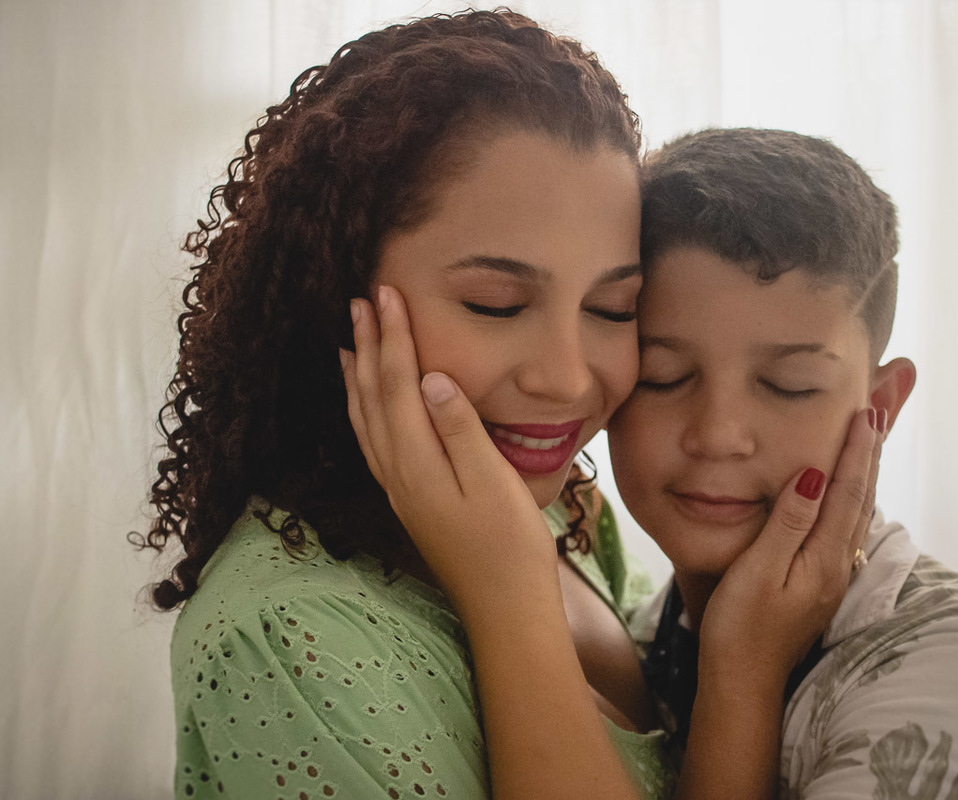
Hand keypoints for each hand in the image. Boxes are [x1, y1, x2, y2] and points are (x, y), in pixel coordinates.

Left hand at [340, 286, 557, 613]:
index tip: (387, 293)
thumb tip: (432, 378)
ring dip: (359, 375)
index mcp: (418, 463)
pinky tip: (367, 403)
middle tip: (364, 298)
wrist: (504, 608)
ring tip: (352, 338)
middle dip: (370, 345)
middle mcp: (398, 473)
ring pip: (366, 420)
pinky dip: (363, 411)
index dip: (393, 337)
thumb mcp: (495, 483)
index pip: (398, 385)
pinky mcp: (409, 500)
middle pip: (374, 397)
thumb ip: (461, 430)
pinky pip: (373, 442)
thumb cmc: (510, 547)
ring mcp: (399, 490)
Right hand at [697, 406, 884, 694]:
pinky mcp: (818, 588)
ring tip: (867, 444)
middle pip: (861, 500)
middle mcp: (836, 568)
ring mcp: (830, 580)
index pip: (847, 492)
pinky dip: (849, 500)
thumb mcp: (758, 571)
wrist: (742, 683)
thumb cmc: (739, 628)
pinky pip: (843, 530)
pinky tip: (844, 496)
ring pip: (855, 516)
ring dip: (863, 476)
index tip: (863, 413)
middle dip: (868, 456)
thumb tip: (815, 476)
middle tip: (874, 414)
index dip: (856, 451)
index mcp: (824, 559)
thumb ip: (789, 523)